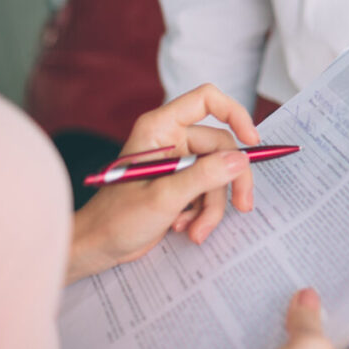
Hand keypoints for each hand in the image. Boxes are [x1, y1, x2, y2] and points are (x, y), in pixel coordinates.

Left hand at [66, 84, 259, 283]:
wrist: (97, 248)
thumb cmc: (116, 218)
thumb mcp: (164, 197)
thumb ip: (204, 176)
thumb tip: (240, 161)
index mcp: (161, 128)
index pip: (207, 101)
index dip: (235, 114)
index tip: (252, 141)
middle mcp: (172, 140)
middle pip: (222, 147)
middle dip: (229, 182)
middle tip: (243, 205)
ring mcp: (178, 163)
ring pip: (218, 174)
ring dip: (212, 206)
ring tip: (196, 229)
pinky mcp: (181, 184)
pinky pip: (209, 191)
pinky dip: (203, 213)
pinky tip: (185, 227)